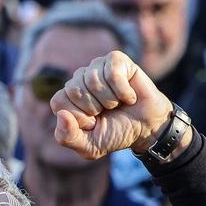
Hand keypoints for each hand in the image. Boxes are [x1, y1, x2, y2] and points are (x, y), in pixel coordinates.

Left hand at [50, 52, 174, 160]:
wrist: (146, 128)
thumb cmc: (116, 133)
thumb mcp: (89, 146)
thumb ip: (67, 137)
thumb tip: (61, 115)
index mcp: (68, 98)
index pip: (58, 102)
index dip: (78, 117)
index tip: (92, 123)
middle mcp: (79, 79)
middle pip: (74, 90)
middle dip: (94, 108)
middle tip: (107, 112)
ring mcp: (97, 66)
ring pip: (93, 81)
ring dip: (110, 100)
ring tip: (118, 104)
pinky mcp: (116, 60)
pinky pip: (112, 73)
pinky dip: (123, 91)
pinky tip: (129, 96)